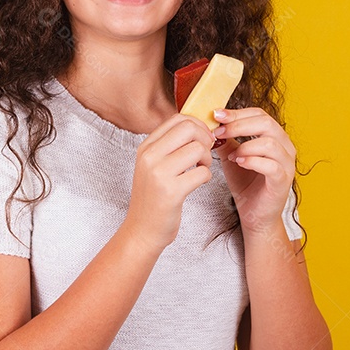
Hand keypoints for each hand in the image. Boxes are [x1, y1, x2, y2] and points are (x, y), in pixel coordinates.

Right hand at [125, 113, 215, 251]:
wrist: (142, 230)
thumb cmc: (153, 197)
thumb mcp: (153, 165)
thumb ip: (169, 145)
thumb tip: (198, 127)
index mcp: (146, 147)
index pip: (177, 119)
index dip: (197, 125)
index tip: (203, 139)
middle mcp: (149, 157)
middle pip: (189, 129)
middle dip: (204, 139)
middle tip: (204, 155)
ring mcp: (159, 174)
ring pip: (198, 149)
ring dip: (207, 159)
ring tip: (200, 170)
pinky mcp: (171, 192)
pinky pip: (202, 173)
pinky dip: (206, 177)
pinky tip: (198, 183)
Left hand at [211, 107, 296, 231]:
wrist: (254, 215)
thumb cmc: (246, 185)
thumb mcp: (232, 157)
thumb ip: (226, 140)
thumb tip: (212, 123)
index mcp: (274, 137)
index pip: (259, 114)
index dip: (237, 113)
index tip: (216, 115)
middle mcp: (285, 147)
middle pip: (266, 123)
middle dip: (239, 125)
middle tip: (219, 131)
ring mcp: (286, 164)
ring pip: (269, 143)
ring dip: (245, 145)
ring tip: (231, 154)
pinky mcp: (283, 181)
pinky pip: (271, 165)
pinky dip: (252, 161)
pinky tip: (238, 162)